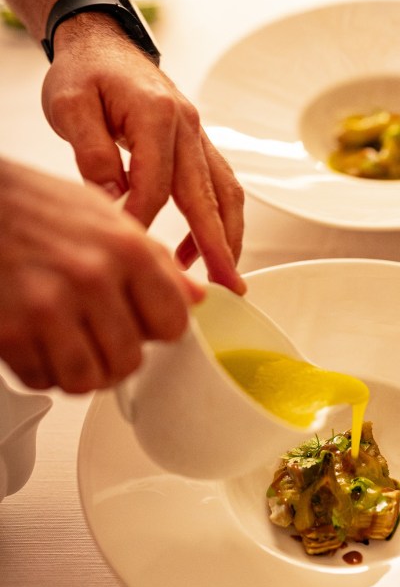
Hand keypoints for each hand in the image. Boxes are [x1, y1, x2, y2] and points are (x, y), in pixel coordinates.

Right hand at [0, 159, 203, 393]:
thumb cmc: (36, 205)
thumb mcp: (106, 217)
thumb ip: (155, 260)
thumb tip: (195, 296)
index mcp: (126, 249)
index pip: (173, 324)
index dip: (157, 328)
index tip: (144, 323)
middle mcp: (92, 277)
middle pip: (130, 361)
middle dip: (116, 355)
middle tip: (99, 334)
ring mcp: (49, 306)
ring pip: (88, 381)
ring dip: (81, 370)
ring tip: (70, 344)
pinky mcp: (10, 332)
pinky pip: (43, 380)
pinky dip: (42, 370)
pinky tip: (38, 340)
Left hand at [41, 19, 245, 293]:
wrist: (103, 45)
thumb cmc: (86, 73)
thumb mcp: (71, 105)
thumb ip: (91, 151)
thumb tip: (113, 198)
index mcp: (158, 115)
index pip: (156, 185)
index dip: (142, 221)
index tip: (127, 247)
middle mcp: (188, 127)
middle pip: (209, 196)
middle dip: (220, 245)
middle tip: (227, 286)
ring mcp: (199, 136)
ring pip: (226, 193)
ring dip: (227, 236)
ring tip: (220, 276)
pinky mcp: (198, 146)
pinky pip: (217, 187)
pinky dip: (216, 220)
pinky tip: (194, 249)